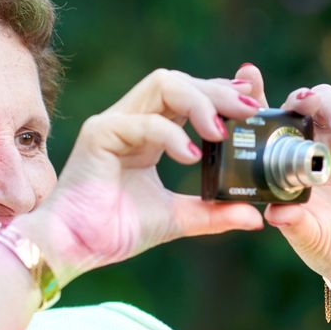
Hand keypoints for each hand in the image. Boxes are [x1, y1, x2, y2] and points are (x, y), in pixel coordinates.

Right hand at [18, 68, 264, 286]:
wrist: (75, 247)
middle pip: (179, 82)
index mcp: (150, 135)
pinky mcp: (99, 134)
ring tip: (220, 131)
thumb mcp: (176, 218)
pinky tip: (189, 157)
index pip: (189, 97)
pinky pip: (142, 121)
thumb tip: (254, 216)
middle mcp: (133, 121)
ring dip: (198, 101)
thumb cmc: (114, 230)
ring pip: (162, 84)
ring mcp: (114, 123)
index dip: (221, 92)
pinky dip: (170, 135)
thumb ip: (212, 212)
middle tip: (248, 110)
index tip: (254, 101)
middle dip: (217, 91)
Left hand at [254, 66, 330, 292]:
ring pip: (327, 106)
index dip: (251, 96)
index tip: (244, 74)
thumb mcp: (304, 234)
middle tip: (299, 100)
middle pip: (295, 106)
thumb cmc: (324, 243)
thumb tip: (276, 214)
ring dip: (329, 105)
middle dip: (297, 96)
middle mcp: (301, 146)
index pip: (260, 123)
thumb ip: (292, 222)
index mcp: (277, 161)